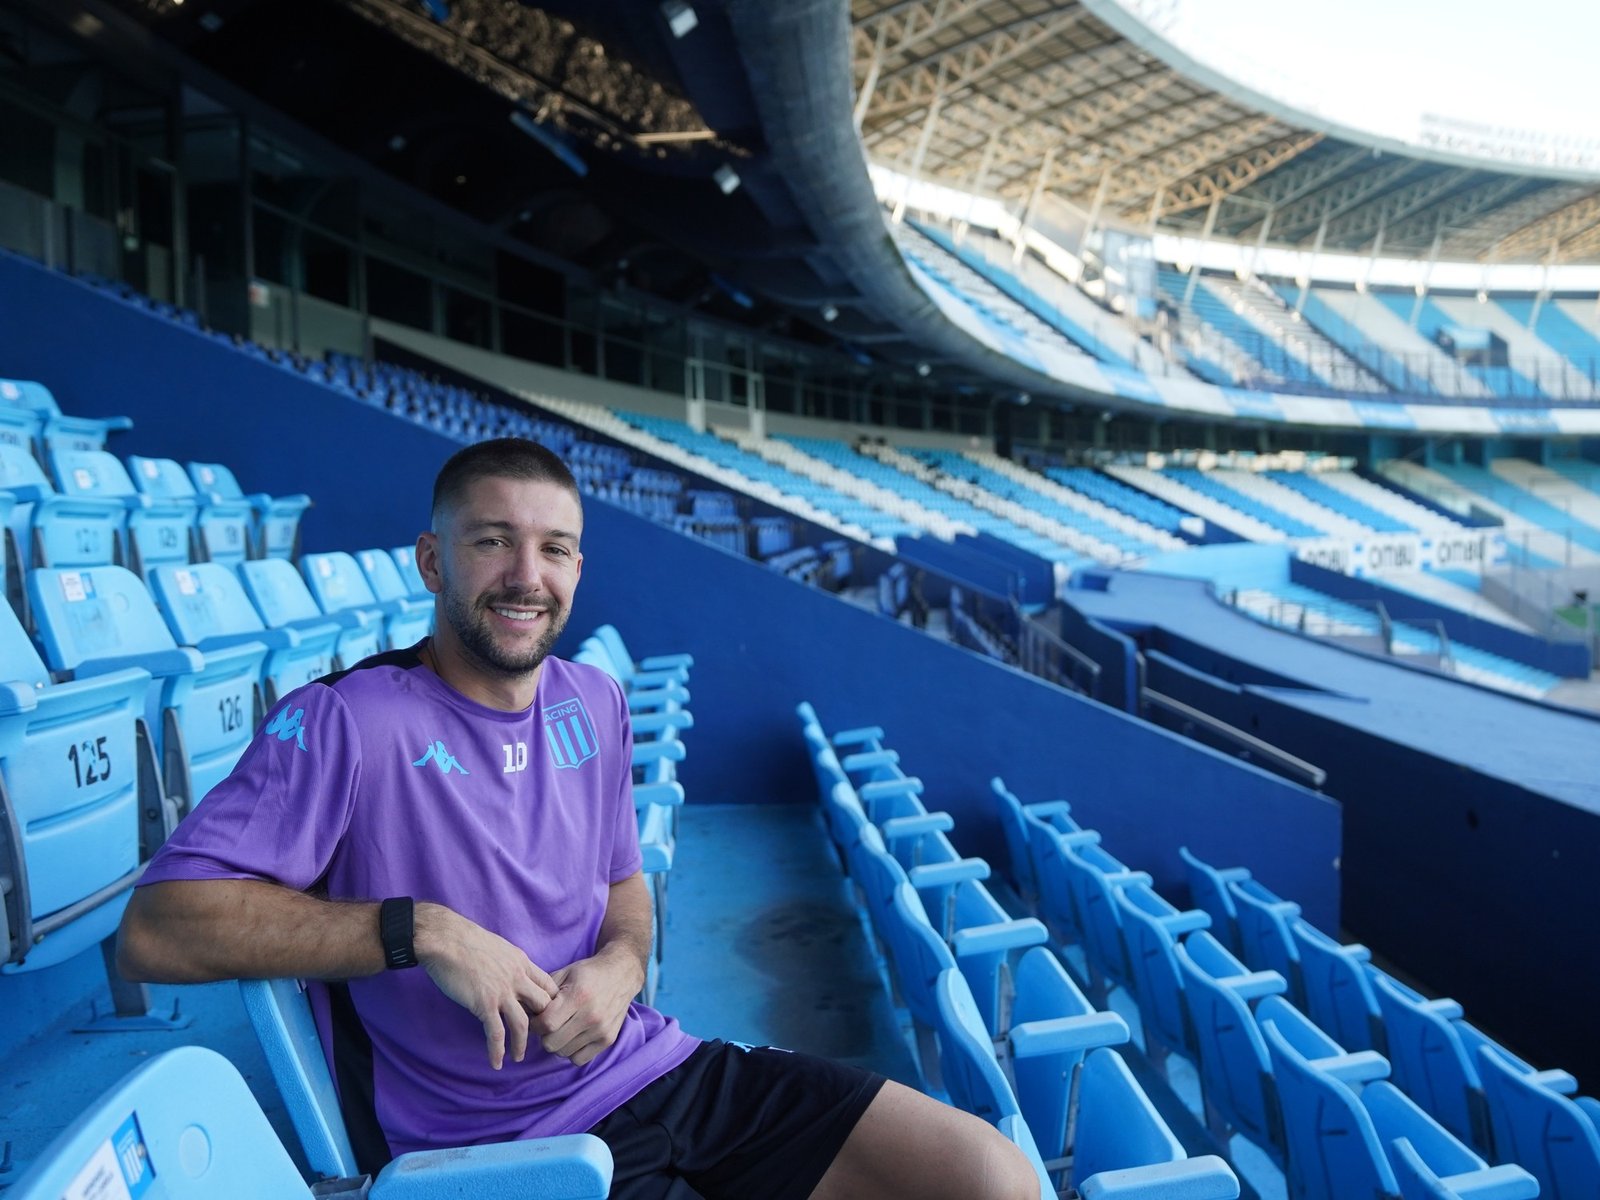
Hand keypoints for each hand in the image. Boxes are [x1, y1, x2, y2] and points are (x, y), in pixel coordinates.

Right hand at [414, 903, 558, 1069]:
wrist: (445, 939)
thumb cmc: (465, 940)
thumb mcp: (498, 947)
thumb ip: (508, 963)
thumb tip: (508, 974)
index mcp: (522, 962)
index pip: (548, 985)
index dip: (551, 1002)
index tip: (547, 1015)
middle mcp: (517, 978)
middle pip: (543, 1005)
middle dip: (543, 1023)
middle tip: (536, 1038)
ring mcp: (502, 992)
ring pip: (523, 1024)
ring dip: (522, 1044)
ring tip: (519, 1057)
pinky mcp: (484, 1004)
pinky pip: (496, 1033)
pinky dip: (498, 1051)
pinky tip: (497, 1063)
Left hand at [533, 944, 644, 1066]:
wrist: (622, 973)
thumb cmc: (588, 972)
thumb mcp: (564, 973)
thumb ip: (543, 992)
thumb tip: (522, 1010)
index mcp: (578, 996)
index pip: (546, 1024)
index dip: (535, 1023)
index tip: (536, 1017)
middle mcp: (591, 1016)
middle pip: (552, 1043)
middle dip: (544, 1035)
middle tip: (547, 1024)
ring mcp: (601, 1030)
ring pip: (564, 1052)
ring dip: (557, 1043)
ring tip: (561, 1028)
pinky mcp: (608, 1040)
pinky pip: (579, 1059)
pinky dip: (571, 1051)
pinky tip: (573, 1037)